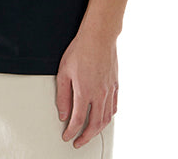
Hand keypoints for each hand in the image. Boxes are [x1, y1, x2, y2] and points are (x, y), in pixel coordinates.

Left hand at [55, 28, 118, 148]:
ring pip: (106, 119)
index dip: (71, 132)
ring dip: (97, 130)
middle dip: (85, 137)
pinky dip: (108, 117)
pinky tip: (104, 118)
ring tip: (89, 134)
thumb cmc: (81, 50)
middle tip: (78, 142)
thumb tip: (63, 113)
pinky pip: (114, 107)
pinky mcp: (115, 85)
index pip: (78, 120)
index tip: (67, 136)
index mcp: (84, 92)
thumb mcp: (64, 72)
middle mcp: (99, 94)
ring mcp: (109, 91)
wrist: (99, 36)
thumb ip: (63, 95)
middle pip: (94, 125)